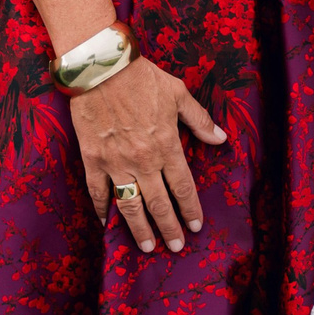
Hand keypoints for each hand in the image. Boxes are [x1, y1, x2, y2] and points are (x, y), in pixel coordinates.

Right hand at [68, 56, 226, 254]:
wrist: (101, 67)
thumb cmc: (142, 78)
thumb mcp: (179, 94)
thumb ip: (199, 120)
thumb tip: (221, 139)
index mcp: (167, 145)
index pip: (182, 187)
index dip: (190, 209)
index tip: (196, 226)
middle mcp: (143, 160)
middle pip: (159, 203)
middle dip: (169, 228)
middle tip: (176, 247)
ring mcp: (115, 162)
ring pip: (130, 206)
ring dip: (139, 229)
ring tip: (147, 247)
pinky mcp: (92, 159)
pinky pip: (97, 191)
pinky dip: (101, 209)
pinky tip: (105, 223)